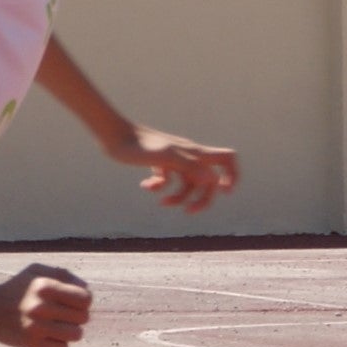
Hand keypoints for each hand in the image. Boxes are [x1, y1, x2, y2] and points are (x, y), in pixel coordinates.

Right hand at [0, 261, 92, 346]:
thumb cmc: (17, 288)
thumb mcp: (36, 271)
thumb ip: (64, 275)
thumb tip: (86, 289)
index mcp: (44, 286)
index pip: (85, 299)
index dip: (84, 300)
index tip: (73, 301)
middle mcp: (41, 306)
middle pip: (83, 317)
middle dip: (77, 315)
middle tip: (63, 314)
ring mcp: (36, 327)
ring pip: (76, 335)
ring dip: (71, 331)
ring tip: (58, 325)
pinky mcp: (31, 344)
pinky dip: (59, 343)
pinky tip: (48, 335)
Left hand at [120, 127, 238, 214]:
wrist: (114, 135)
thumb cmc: (138, 145)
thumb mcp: (165, 158)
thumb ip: (190, 166)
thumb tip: (214, 180)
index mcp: (195, 153)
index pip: (227, 159)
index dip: (232, 176)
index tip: (224, 192)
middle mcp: (189, 156)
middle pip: (207, 181)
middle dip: (201, 199)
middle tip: (189, 211)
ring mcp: (175, 160)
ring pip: (187, 184)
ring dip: (177, 197)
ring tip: (162, 202)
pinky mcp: (160, 163)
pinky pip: (168, 180)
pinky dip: (159, 187)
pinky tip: (146, 185)